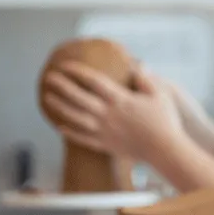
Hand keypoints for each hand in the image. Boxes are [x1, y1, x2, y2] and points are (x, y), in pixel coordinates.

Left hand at [40, 63, 184, 163]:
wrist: (164, 150)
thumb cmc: (165, 121)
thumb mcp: (160, 94)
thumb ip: (146, 79)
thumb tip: (136, 65)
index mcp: (119, 99)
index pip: (93, 81)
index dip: (77, 71)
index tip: (65, 65)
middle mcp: (107, 114)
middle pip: (78, 98)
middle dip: (62, 86)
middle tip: (50, 77)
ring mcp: (103, 130)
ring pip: (75, 117)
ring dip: (60, 107)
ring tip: (48, 98)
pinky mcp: (105, 144)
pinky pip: (82, 138)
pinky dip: (69, 132)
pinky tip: (60, 128)